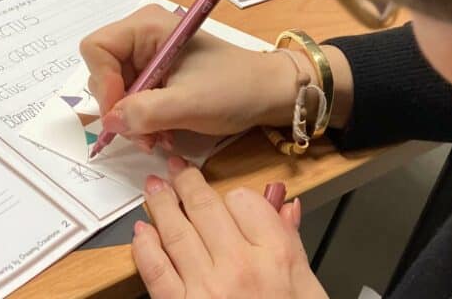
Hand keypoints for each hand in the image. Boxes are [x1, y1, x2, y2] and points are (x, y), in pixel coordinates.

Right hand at [79, 4, 298, 151]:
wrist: (268, 93)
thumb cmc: (234, 89)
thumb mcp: (188, 103)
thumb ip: (145, 112)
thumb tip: (110, 122)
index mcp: (146, 26)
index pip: (96, 48)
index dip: (102, 83)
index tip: (122, 114)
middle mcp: (142, 36)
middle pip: (102, 72)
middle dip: (119, 108)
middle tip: (144, 135)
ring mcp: (147, 55)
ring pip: (115, 91)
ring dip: (131, 120)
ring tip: (158, 137)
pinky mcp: (155, 74)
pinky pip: (131, 99)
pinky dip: (141, 120)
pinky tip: (162, 132)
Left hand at [133, 157, 326, 298]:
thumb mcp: (310, 292)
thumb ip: (293, 245)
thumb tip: (285, 206)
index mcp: (275, 258)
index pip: (245, 203)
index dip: (233, 195)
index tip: (226, 195)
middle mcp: (239, 267)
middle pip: (206, 208)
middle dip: (187, 182)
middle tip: (175, 166)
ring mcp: (206, 289)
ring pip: (176, 231)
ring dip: (161, 203)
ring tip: (153, 187)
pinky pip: (155, 271)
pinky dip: (145, 248)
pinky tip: (141, 232)